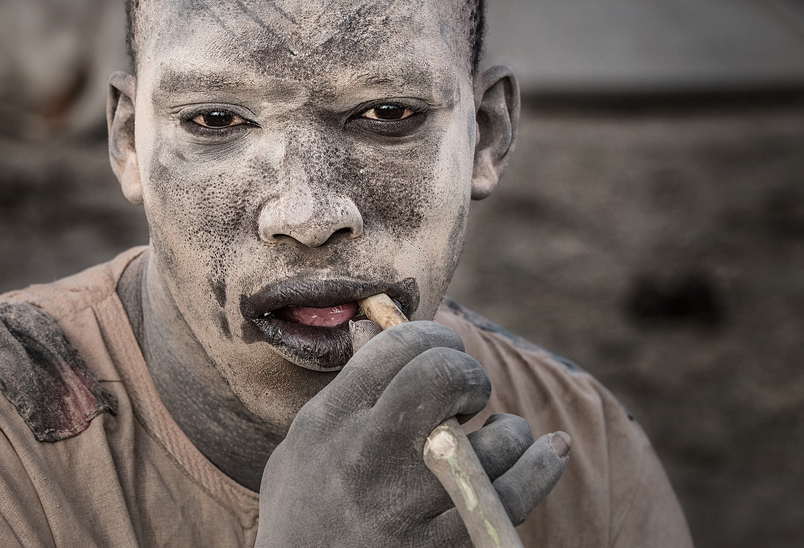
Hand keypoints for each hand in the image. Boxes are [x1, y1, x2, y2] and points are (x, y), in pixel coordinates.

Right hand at [256, 321, 569, 546]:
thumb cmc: (305, 505)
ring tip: (501, 432)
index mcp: (331, 420)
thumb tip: (396, 330)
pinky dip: (543, 466)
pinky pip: (514, 498)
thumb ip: (351, 390)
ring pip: (493, 440)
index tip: (442, 347)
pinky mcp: (444, 545)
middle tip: (468, 389)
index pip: (397, 348)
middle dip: (467, 370)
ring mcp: (409, 504)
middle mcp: (368, 455)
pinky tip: (551, 450)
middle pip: (441, 376)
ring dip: (509, 428)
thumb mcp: (306, 438)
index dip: (433, 336)